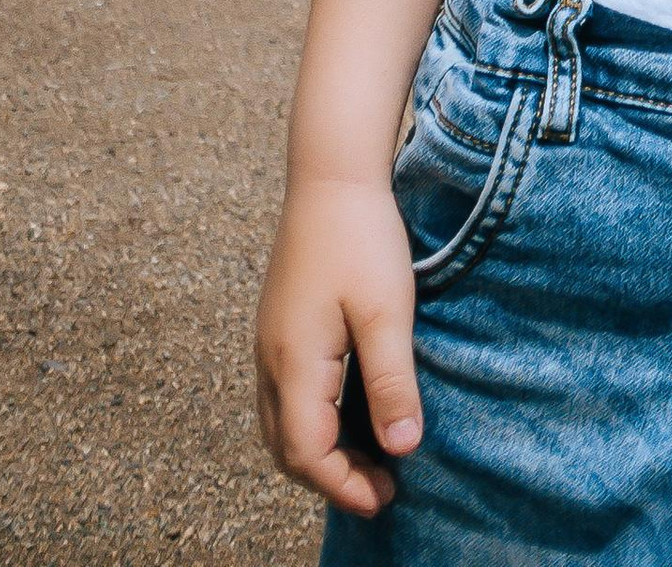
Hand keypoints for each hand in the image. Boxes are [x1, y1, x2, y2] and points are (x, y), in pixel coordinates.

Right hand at [255, 175, 422, 516]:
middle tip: (381, 488)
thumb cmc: (362, 237)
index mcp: (293, 362)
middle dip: (330, 477)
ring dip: (319, 453)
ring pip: (281, 424)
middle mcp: (270, 361)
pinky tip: (348, 414)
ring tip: (368, 459)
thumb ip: (391, 383)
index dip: (344, 484)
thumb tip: (402, 449)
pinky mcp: (279, 327)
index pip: (307, 452)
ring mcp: (270, 343)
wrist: (330, 174)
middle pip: (286, 448)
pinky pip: (284, 397)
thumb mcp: (388, 311)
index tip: (385, 498)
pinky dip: (312, 423)